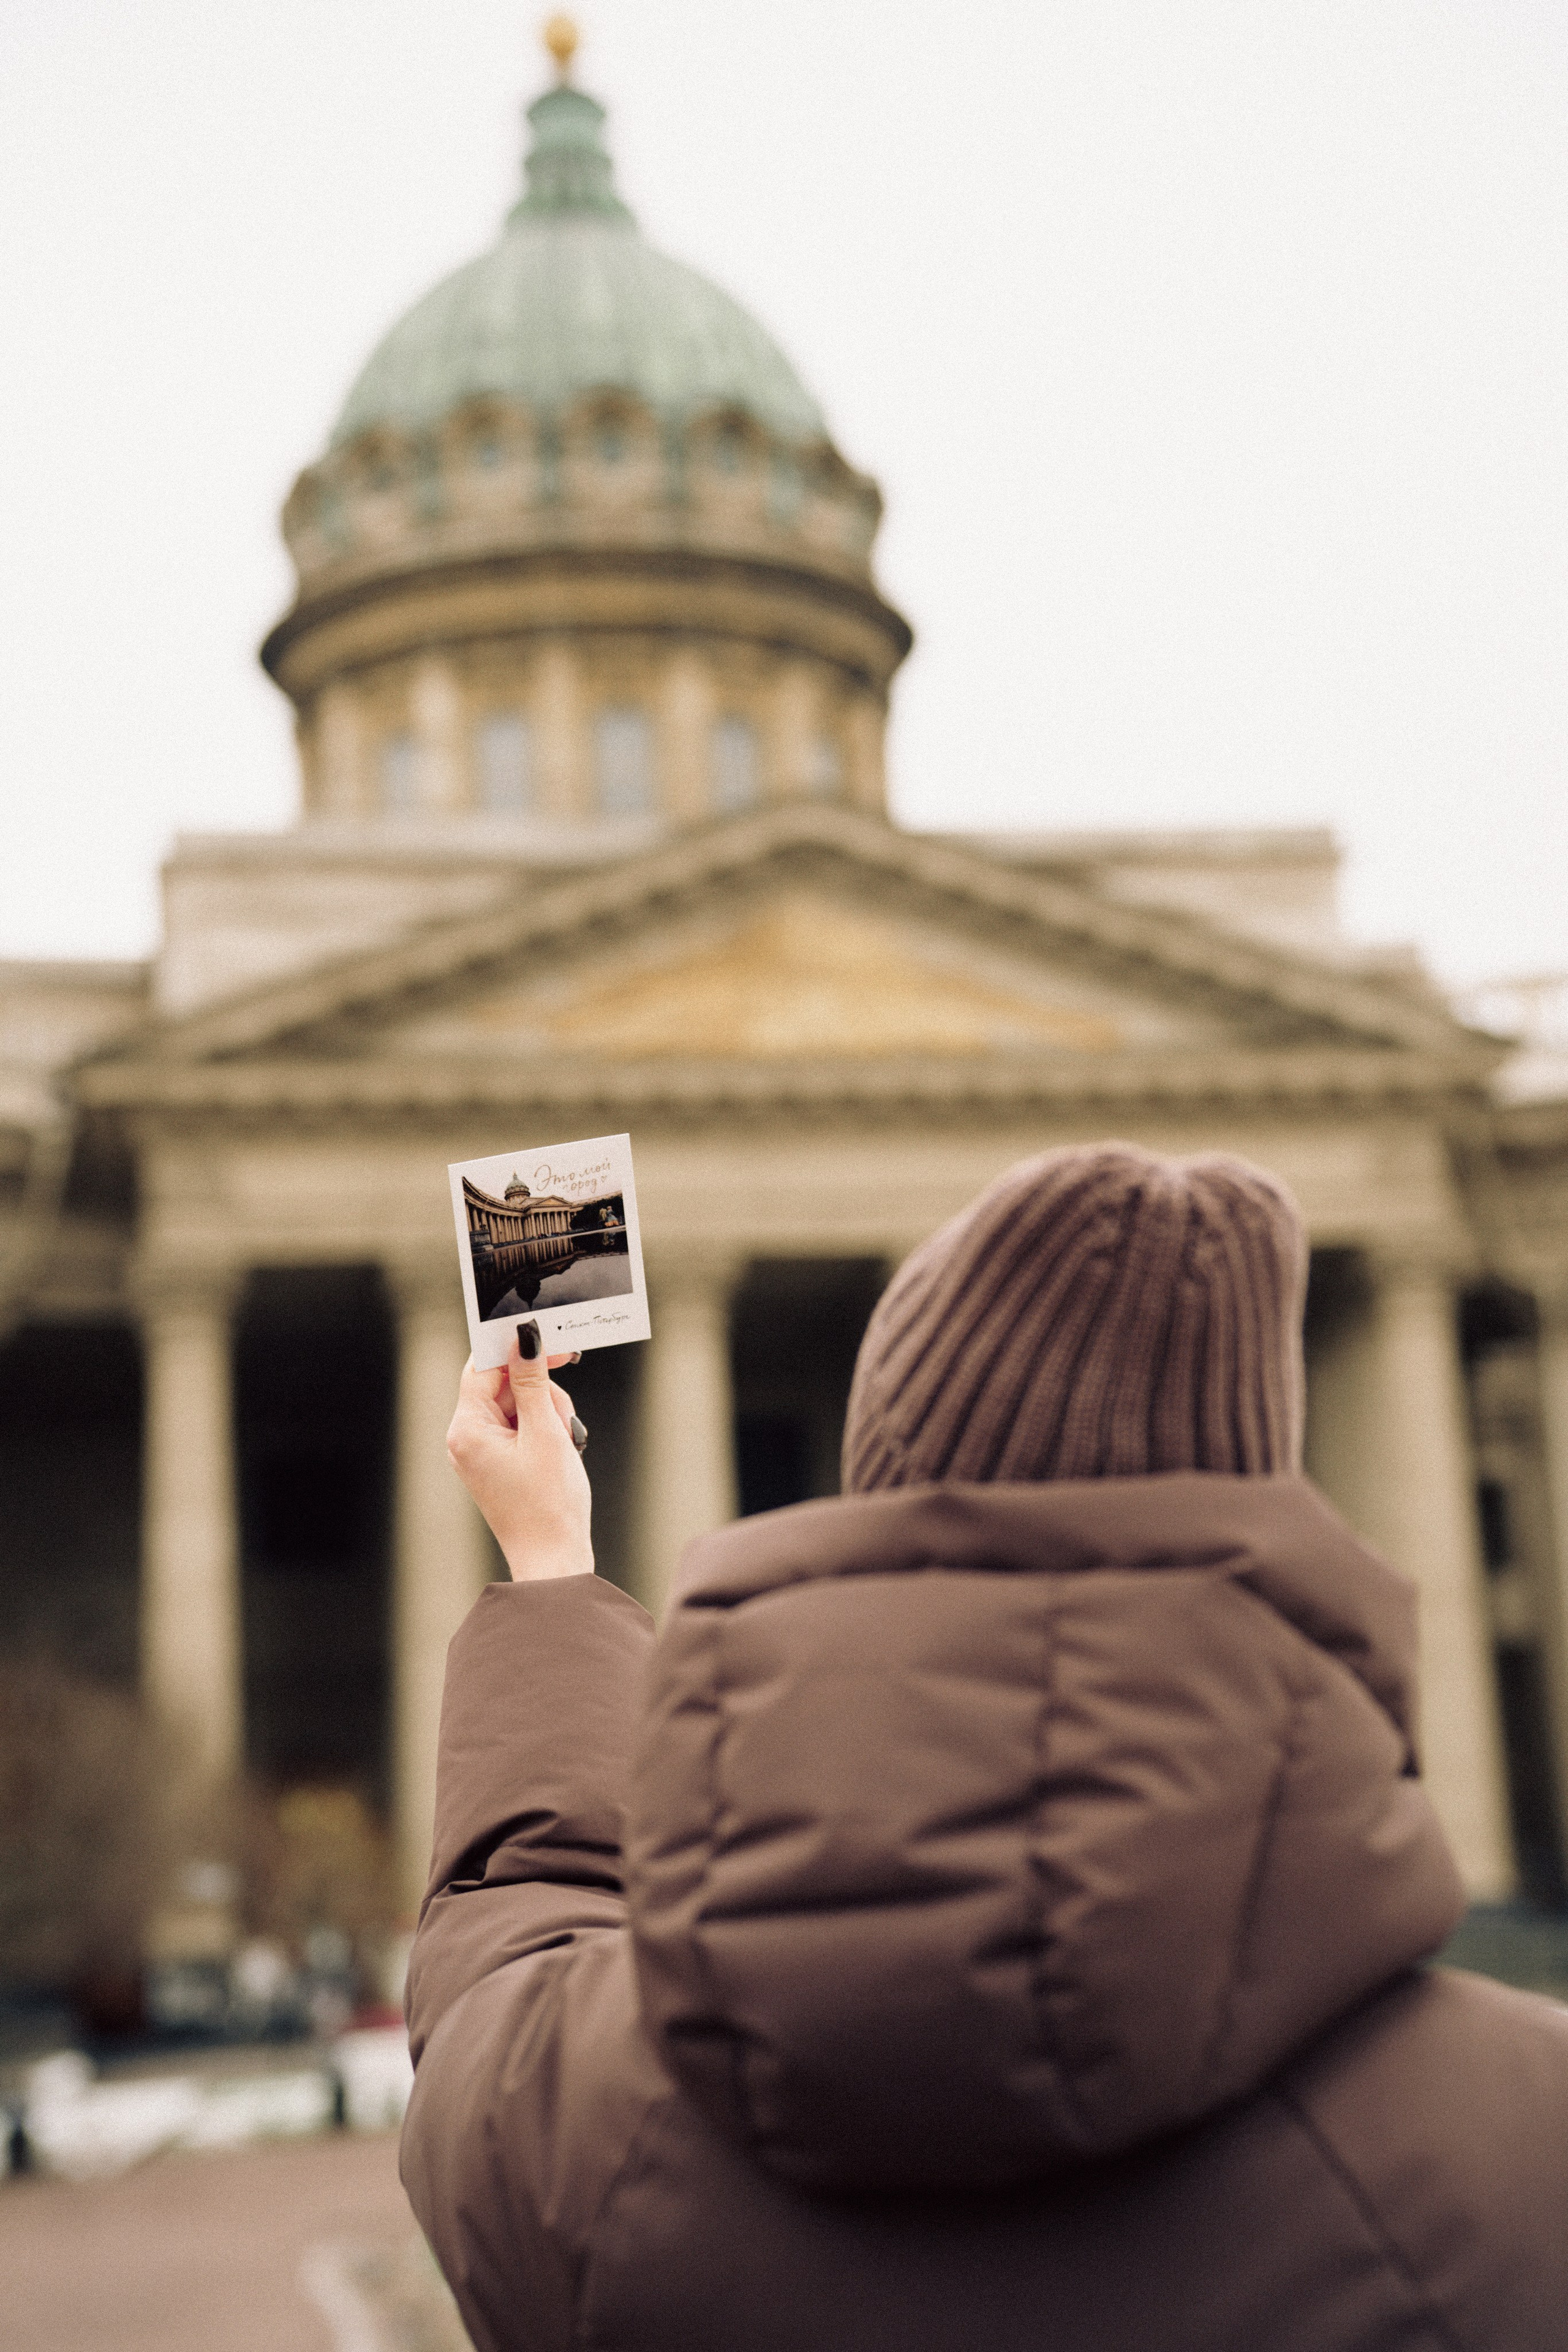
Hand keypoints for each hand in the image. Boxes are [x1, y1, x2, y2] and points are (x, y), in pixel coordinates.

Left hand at [446, 1324, 593, 1581]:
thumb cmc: (549, 1505)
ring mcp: (480, 1451)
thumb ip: (532, 1381)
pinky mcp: (497, 1461)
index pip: (481, 1366)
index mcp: (466, 1430)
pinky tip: (558, 1448)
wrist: (553, 1559)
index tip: (546, 1337)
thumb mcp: (545, 1432)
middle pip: (502, 1384)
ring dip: (546, 1411)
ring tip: (562, 1441)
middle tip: (561, 1412)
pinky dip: (542, 1427)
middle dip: (538, 1390)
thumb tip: (523, 1338)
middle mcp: (465, 1438)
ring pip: (516, 1403)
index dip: (513, 1348)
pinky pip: (519, 1425)